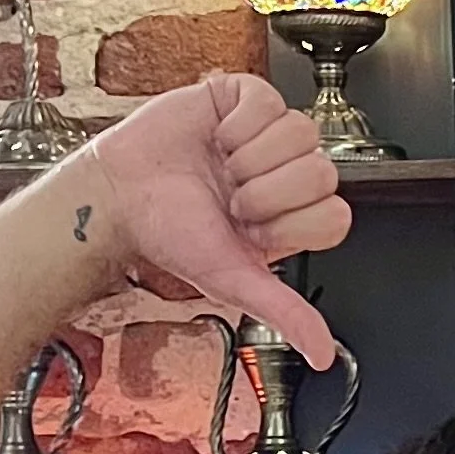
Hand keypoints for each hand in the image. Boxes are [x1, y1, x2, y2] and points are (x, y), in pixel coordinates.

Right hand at [91, 75, 350, 368]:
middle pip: (321, 172)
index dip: (291, 222)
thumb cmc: (168, 233)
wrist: (118, 195)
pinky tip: (215, 138)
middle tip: (230, 200)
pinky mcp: (246, 98)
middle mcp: (288, 174)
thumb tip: (322, 354)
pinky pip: (269, 101)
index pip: (336, 214)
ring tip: (220, 168)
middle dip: (265, 192)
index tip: (253, 230)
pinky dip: (236, 124)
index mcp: (293, 217)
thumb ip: (284, 311)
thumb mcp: (231, 279)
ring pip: (300, 133)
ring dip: (249, 157)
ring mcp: (270, 134)